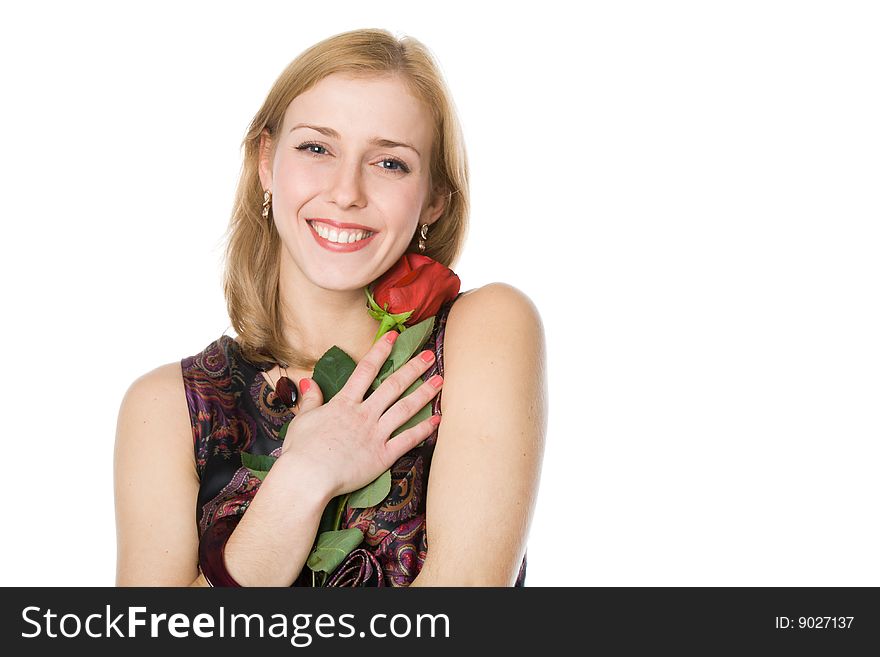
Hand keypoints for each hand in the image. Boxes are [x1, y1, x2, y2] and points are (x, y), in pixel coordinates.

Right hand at [279, 331, 442, 498]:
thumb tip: (309, 381)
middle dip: (412, 368)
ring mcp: (375, 434)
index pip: (366, 370)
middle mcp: (364, 414)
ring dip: (424, 393)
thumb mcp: (303, 419)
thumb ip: (312, 399)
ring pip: (405, 408)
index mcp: (344, 404)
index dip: (380, 351)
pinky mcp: (383, 455)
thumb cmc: (301, 450)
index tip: (393, 336)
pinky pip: (408, 439)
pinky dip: (424, 429)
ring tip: (440, 380)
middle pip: (392, 386)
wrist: (308, 477)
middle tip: (429, 355)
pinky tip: (437, 419)